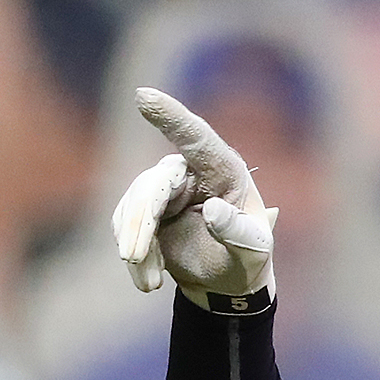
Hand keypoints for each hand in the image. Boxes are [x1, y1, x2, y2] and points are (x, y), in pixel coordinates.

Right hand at [112, 88, 277, 304]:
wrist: (225, 281)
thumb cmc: (246, 257)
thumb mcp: (253, 250)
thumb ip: (238, 232)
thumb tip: (213, 211)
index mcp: (223, 170)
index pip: (195, 137)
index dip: (170, 116)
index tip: (143, 96)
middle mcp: (189, 171)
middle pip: (153, 185)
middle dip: (141, 223)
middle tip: (135, 258)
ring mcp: (163, 187)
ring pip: (134, 205)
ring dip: (136, 245)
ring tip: (150, 283)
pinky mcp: (144, 208)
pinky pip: (126, 224)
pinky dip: (133, 253)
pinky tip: (148, 279)